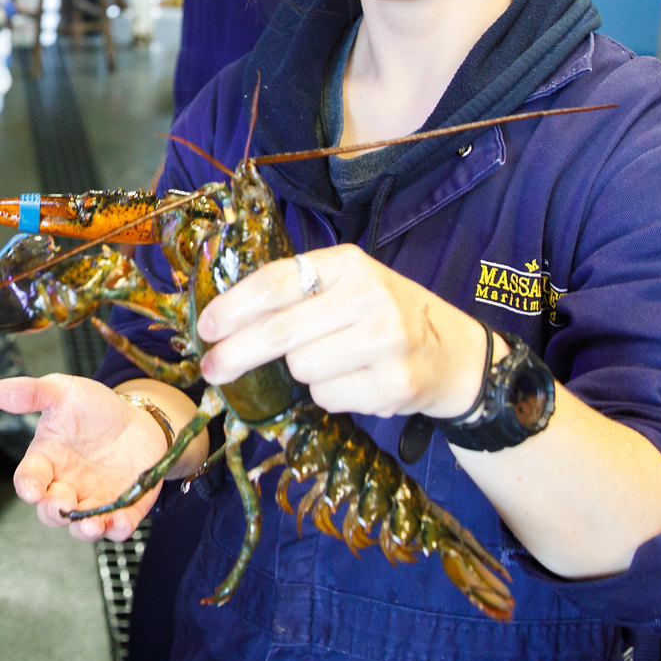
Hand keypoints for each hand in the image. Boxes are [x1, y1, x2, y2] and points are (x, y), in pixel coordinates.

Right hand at [0, 375, 172, 540]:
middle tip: (64, 505)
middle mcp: (66, 486)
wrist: (139, 420)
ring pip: (81, 527)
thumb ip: (31, 393)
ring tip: (91, 525)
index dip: (28, 487)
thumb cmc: (94, 408)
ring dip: (83, 530)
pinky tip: (120, 521)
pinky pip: (118, 527)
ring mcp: (94, 501)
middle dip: (55, 512)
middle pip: (51, 510)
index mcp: (46, 462)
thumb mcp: (63, 392)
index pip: (29, 479)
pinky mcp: (123, 509)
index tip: (32, 491)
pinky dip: (118, 528)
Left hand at [195, 246, 490, 418]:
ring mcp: (385, 340)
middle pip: (279, 331)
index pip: (276, 282)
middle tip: (210, 368)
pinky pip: (327, 396)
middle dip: (235, 353)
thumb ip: (297, 294)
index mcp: (348, 264)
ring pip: (301, 368)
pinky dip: (330, 394)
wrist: (454, 353)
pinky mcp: (394, 383)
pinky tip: (356, 380)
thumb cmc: (383, 316)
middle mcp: (368, 296)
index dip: (233, 306)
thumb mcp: (347, 286)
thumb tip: (223, 323)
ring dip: (302, 373)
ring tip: (334, 362)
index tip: (206, 327)